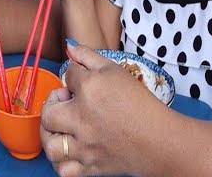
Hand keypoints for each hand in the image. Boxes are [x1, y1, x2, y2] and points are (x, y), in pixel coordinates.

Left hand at [39, 42, 161, 175]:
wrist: (163, 141)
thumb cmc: (142, 105)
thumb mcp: (116, 71)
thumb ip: (89, 57)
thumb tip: (69, 48)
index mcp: (90, 91)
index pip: (67, 76)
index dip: (72, 76)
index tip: (80, 83)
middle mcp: (83, 120)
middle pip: (48, 113)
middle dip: (51, 105)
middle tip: (66, 103)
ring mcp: (86, 147)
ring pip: (51, 146)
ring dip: (50, 135)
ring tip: (61, 128)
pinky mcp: (92, 167)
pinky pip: (64, 171)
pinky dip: (61, 163)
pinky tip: (68, 150)